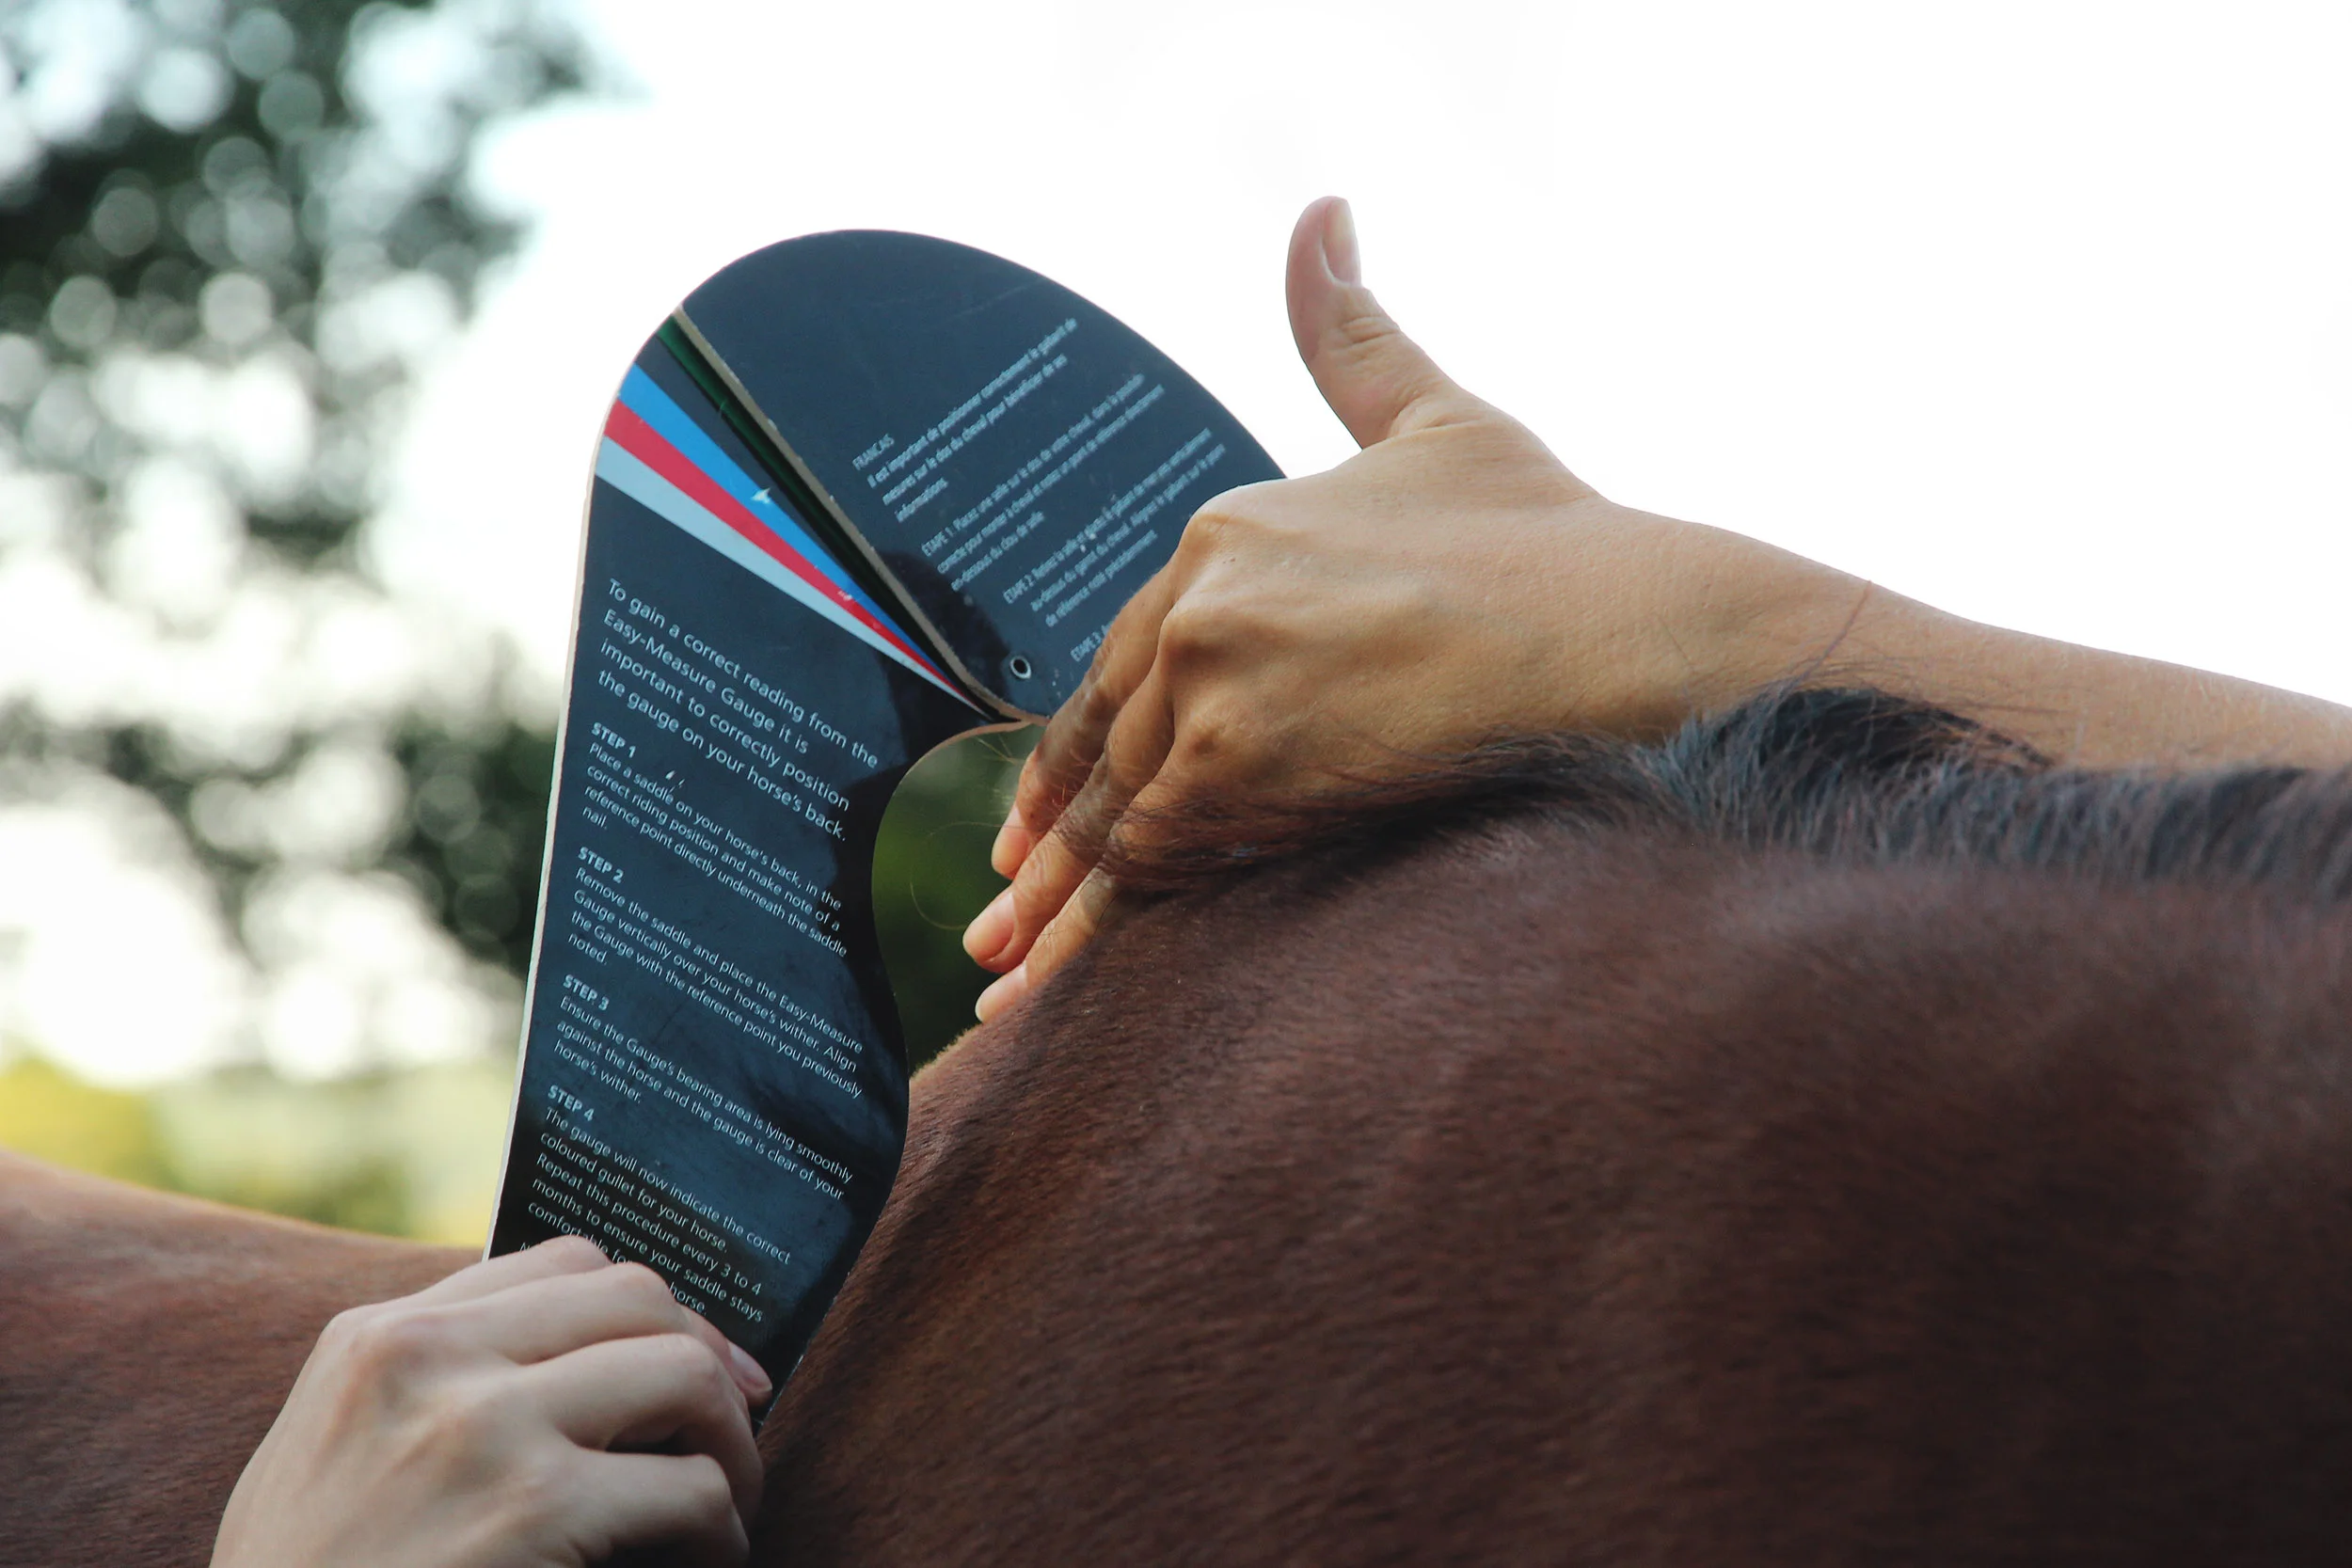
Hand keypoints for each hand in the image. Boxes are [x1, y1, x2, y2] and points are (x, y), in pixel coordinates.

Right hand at [212, 1237, 769, 1567]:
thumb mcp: (332, 1454)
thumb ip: (425, 1384)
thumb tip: (574, 1354)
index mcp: (377, 1338)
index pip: (564, 1265)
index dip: (650, 1312)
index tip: (690, 1360)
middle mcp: (428, 1359)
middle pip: (639, 1300)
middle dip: (706, 1361)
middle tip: (730, 1428)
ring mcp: (483, 1428)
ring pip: (683, 1374)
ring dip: (729, 1440)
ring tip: (725, 1497)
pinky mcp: (535, 1509)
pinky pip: (690, 1487)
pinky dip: (721, 1526)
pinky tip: (707, 1556)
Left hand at [962, 196, 1854, 1016]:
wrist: (1630, 624)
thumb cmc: (1553, 537)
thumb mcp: (1433, 416)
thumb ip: (1350, 335)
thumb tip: (1318, 211)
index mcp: (1222, 528)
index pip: (1121, 664)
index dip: (1072, 756)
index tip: (1028, 830)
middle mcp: (1201, 595)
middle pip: (1110, 746)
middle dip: (1053, 850)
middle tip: (998, 933)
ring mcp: (1216, 678)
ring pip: (1126, 816)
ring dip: (1065, 914)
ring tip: (1009, 989)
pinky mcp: (1244, 759)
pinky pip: (1168, 860)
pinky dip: (1124, 930)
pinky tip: (1075, 994)